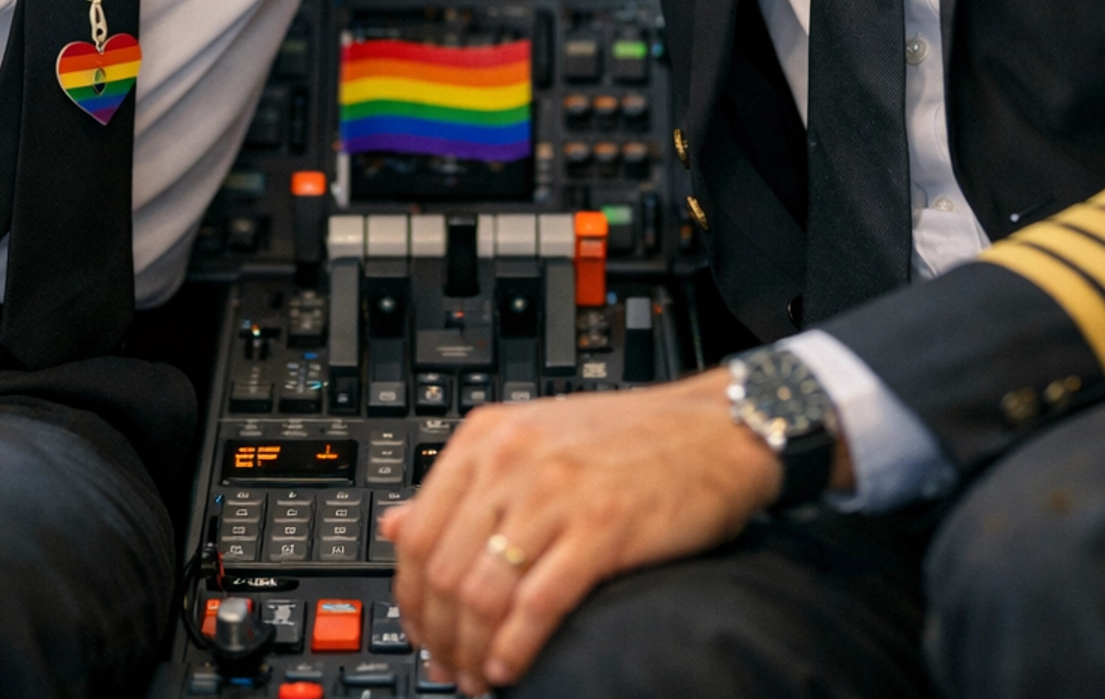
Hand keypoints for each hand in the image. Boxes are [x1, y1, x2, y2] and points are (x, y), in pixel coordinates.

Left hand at [383, 370, 782, 694]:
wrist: (710, 431)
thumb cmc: (627, 439)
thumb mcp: (531, 440)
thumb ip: (464, 483)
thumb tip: (394, 524)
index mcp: (489, 436)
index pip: (416, 531)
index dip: (410, 599)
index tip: (421, 632)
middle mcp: (514, 458)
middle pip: (443, 571)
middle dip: (439, 635)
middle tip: (449, 667)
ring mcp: (557, 492)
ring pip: (482, 592)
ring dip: (473, 651)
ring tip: (480, 676)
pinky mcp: (602, 528)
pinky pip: (538, 604)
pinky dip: (516, 648)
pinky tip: (512, 667)